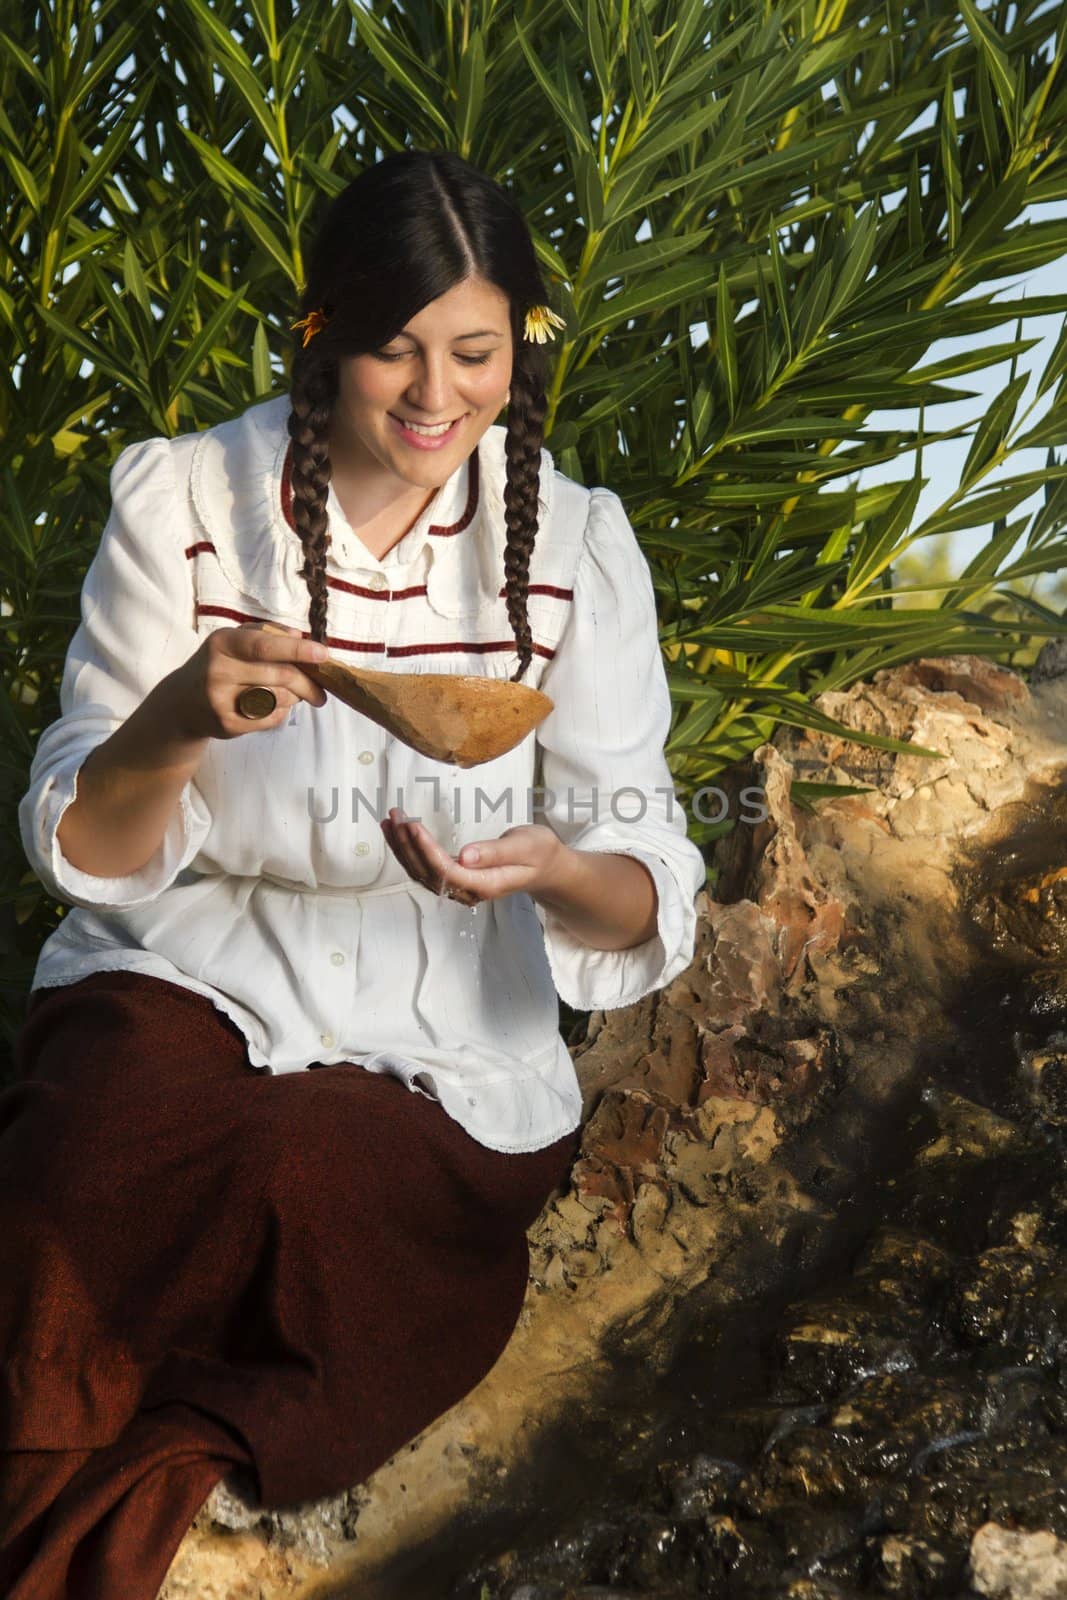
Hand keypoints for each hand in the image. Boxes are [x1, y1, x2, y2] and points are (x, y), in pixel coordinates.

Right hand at [164, 621, 331, 741]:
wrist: (182, 703)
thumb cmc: (218, 665)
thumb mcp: (233, 641)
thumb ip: (266, 633)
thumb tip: (298, 635)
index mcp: (222, 643)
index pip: (265, 645)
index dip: (297, 650)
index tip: (323, 654)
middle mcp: (218, 670)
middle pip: (280, 676)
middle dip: (308, 684)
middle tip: (321, 692)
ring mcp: (221, 699)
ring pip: (279, 698)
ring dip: (294, 698)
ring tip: (290, 695)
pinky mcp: (226, 724)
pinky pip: (270, 718)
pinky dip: (280, 713)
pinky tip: (272, 707)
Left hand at [381, 808, 563, 906]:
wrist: (545, 867)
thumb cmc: (538, 853)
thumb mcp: (524, 846)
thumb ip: (495, 852)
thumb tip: (466, 856)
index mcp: (485, 884)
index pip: (446, 870)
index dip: (425, 849)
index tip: (412, 824)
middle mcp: (468, 891)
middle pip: (427, 872)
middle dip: (407, 844)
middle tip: (395, 814)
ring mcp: (460, 888)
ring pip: (421, 872)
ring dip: (402, 848)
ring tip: (389, 820)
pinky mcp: (455, 879)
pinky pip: (425, 868)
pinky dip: (408, 851)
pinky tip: (398, 833)